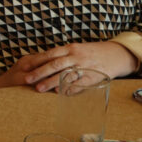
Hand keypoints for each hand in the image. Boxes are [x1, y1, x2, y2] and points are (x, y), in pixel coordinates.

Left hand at [0, 42, 137, 92]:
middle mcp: (77, 56)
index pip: (50, 54)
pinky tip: (58, 93)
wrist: (116, 54)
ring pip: (65, 74)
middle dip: (40, 72)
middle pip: (55, 64)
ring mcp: (85, 66)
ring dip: (51, 82)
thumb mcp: (77, 49)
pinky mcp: (93, 77)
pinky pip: (79, 84)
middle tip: (27, 79)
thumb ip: (63, 55)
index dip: (37, 60)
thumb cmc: (93, 53)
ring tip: (39, 89)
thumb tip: (44, 63)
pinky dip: (68, 88)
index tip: (25, 67)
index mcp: (71, 48)